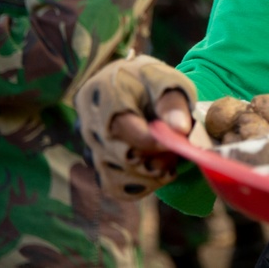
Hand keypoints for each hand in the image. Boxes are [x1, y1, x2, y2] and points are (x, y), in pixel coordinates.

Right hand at [74, 55, 196, 199]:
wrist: (132, 85)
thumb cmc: (151, 82)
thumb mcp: (166, 81)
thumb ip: (173, 103)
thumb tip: (179, 129)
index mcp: (103, 96)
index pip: (125, 129)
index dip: (155, 140)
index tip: (178, 137)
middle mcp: (89, 125)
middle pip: (122, 158)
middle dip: (156, 159)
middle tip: (176, 151)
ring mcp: (90, 148)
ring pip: (118, 177)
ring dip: (151, 175)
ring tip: (170, 160)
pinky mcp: (96, 165)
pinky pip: (116, 187)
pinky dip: (142, 185)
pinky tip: (159, 171)